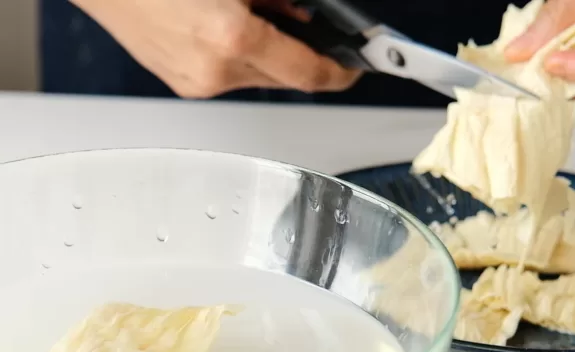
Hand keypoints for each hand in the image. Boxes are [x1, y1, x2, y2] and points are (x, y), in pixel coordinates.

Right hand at [72, 0, 361, 97]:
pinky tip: (226, 27)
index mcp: (231, 38)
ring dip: (268, 51)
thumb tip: (307, 19)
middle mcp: (215, 70)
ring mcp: (196, 82)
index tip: (355, 68)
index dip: (341, 72)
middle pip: (286, 76)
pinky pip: (230, 74)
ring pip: (259, 76)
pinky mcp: (182, 84)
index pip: (310, 73)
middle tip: (305, 25)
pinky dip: (240, 54)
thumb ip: (280, 3)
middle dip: (303, 53)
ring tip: (248, 15)